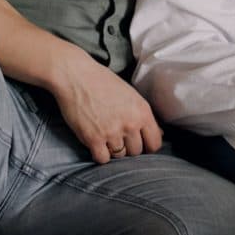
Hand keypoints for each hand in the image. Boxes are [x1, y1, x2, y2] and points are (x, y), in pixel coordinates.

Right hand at [51, 48, 162, 163]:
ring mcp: (112, 132)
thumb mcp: (131, 95)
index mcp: (142, 112)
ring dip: (113, 150)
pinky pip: (102, 159)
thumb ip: (144, 116)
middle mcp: (130, 124)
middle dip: (129, 147)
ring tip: (105, 136)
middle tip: (118, 137)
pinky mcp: (93, 139)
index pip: (155, 143)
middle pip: (137, 152)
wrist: (76, 76)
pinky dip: (99, 154)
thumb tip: (158, 134)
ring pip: (120, 156)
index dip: (148, 146)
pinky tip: (96, 143)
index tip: (140, 144)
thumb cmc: (102, 82)